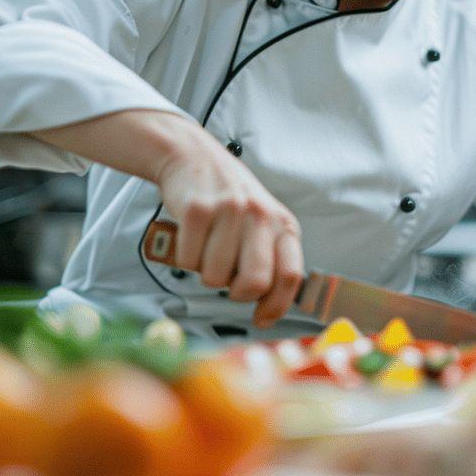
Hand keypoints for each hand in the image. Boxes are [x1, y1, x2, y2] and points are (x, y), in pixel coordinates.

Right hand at [148, 114, 303, 328]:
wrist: (192, 157)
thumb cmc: (229, 198)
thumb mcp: (262, 222)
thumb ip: (270, 257)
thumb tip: (269, 306)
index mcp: (282, 224)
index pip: (290, 276)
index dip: (276, 306)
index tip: (261, 318)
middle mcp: (260, 216)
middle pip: (255, 283)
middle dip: (237, 293)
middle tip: (228, 282)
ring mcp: (229, 211)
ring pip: (216, 277)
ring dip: (206, 273)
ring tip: (207, 249)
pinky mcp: (197, 210)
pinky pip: (188, 261)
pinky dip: (185, 258)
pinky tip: (191, 238)